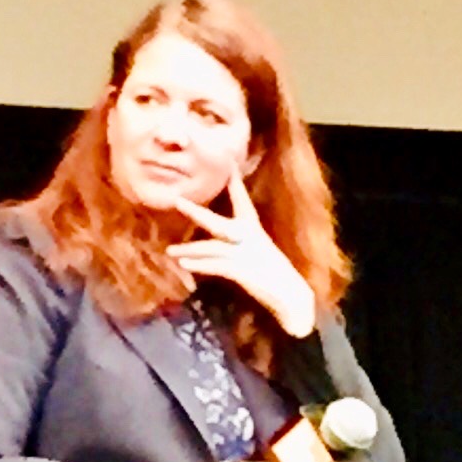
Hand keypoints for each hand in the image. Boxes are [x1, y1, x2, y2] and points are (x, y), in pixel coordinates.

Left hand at [167, 174, 316, 336]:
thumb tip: (222, 240)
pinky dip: (200, 265)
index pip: (243, 202)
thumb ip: (241, 244)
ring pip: (211, 248)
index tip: (228, 165)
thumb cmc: (275, 275)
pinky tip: (184, 265)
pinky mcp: (242, 272)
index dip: (235, 184)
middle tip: (177, 201)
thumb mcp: (258, 253)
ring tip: (169, 251)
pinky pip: (216, 266)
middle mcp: (248, 238)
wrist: (292, 296)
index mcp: (254, 230)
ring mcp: (244, 255)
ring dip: (189, 250)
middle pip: (217, 222)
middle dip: (197, 212)